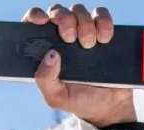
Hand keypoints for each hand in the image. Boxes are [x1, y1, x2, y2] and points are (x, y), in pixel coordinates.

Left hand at [25, 5, 136, 127]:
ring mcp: (83, 31)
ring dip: (84, 24)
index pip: (34, 23)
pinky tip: (104, 39)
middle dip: (64, 19)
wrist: (109, 105)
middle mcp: (62, 36)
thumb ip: (45, 80)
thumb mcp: (56, 97)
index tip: (42, 20)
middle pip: (57, 12)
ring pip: (79, 10)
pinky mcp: (103, 31)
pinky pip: (101, 15)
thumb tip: (50, 55)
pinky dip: (103, 22)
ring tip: (89, 45)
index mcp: (46, 49)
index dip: (35, 16)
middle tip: (70, 38)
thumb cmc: (78, 100)